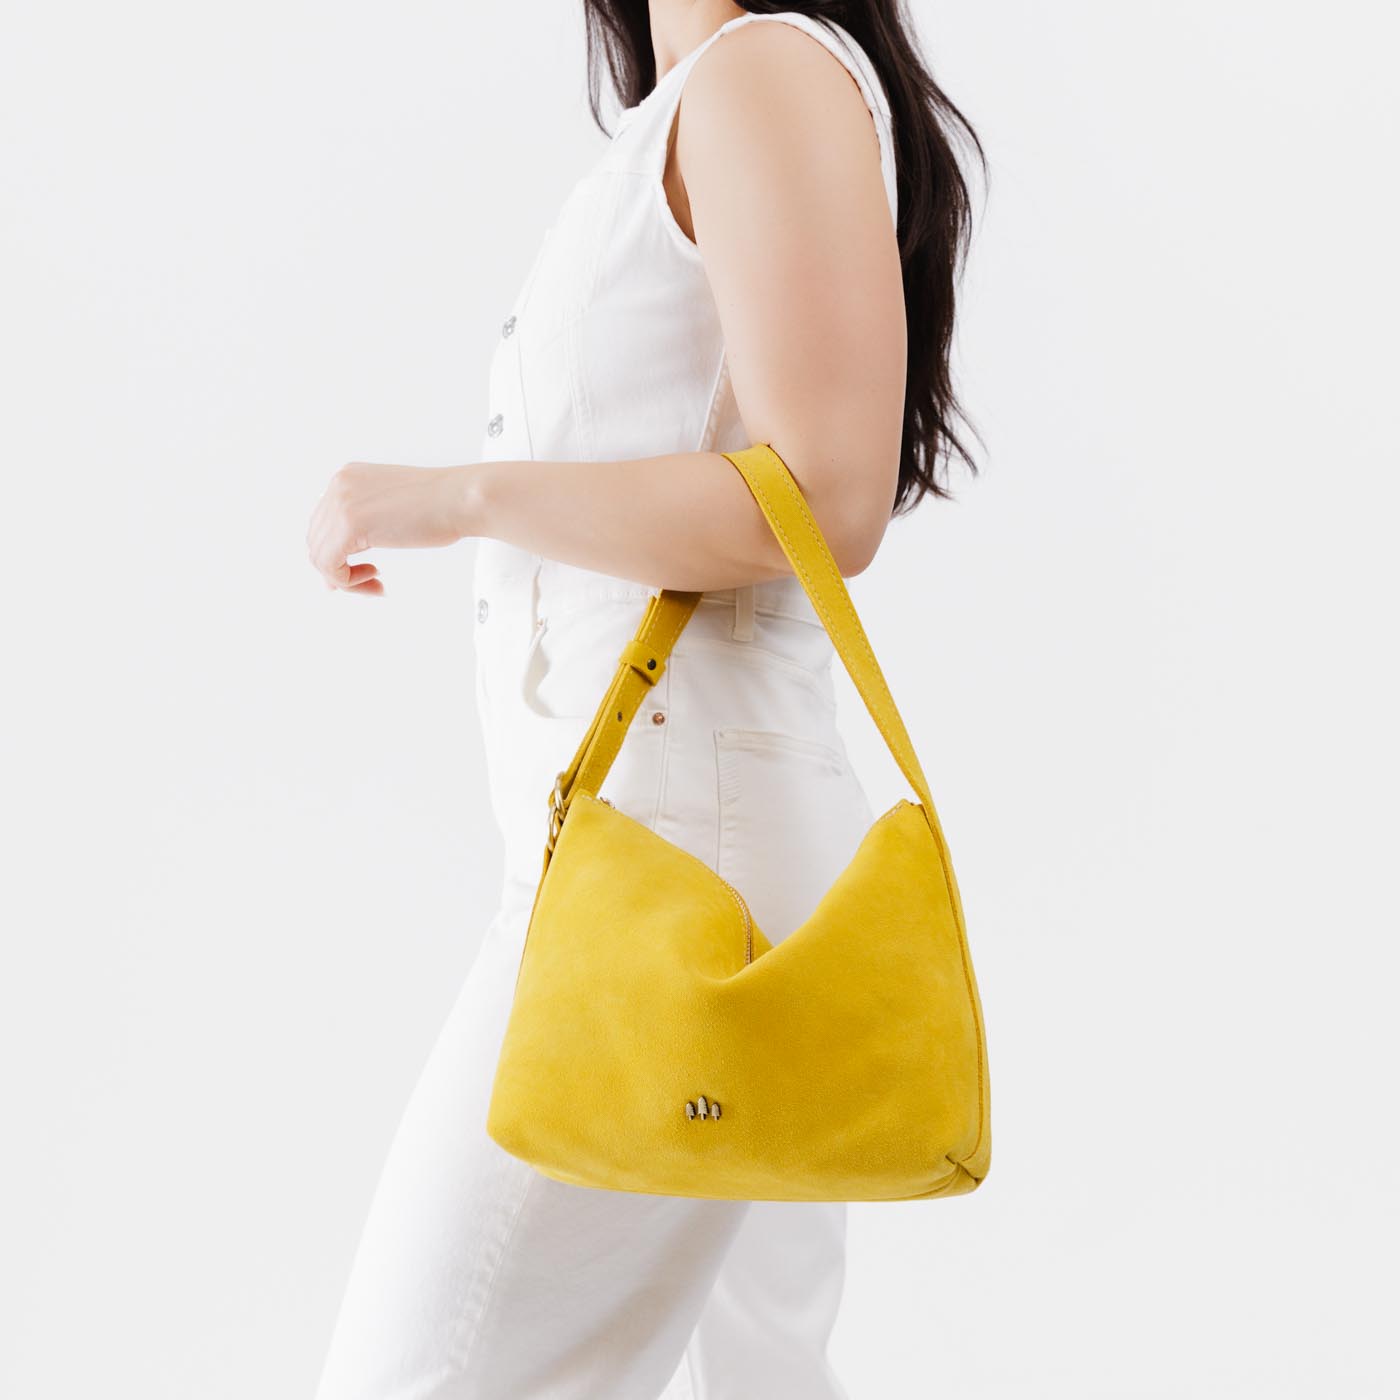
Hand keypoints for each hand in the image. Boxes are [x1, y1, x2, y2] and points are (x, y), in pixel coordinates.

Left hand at [306, 462, 472, 594]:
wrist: (462, 499)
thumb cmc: (441, 506)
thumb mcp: (391, 508)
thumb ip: (364, 523)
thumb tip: (340, 558)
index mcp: (347, 477)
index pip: (322, 524)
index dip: (337, 554)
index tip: (362, 571)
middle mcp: (338, 485)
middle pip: (316, 540)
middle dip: (339, 568)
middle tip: (370, 580)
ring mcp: (341, 503)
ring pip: (319, 556)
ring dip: (345, 579)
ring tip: (376, 581)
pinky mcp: (349, 524)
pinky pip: (329, 566)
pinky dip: (348, 582)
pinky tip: (376, 579)